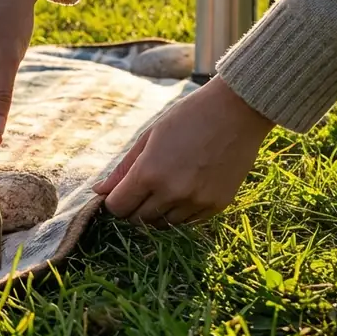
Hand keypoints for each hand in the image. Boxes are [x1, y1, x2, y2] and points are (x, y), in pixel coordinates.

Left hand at [93, 76, 273, 225]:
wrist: (236, 112)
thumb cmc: (187, 117)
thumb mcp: (148, 137)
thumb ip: (123, 168)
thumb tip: (99, 191)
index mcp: (149, 173)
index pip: (118, 207)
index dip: (114, 202)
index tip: (118, 192)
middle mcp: (172, 192)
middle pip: (138, 219)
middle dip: (132, 209)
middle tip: (138, 191)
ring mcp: (197, 201)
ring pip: (163, 223)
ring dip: (156, 212)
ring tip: (162, 188)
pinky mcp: (217, 205)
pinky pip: (188, 221)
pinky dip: (179, 212)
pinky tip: (182, 191)